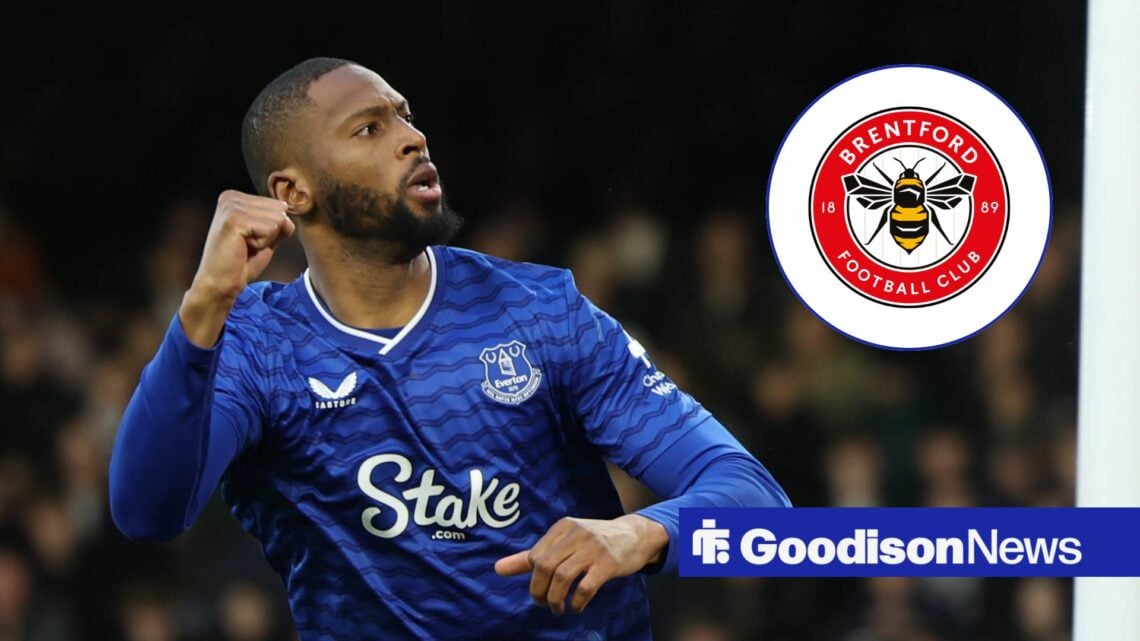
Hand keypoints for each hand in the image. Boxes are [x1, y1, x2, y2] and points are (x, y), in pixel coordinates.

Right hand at [180, 190, 294, 346]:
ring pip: (278, 218)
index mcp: (237, 198)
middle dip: (271, 233)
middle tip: (247, 245)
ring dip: (267, 239)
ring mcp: (232, 206)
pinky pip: (270, 229)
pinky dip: (263, 244)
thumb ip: (279, 224)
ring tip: (245, 246)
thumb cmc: (240, 263)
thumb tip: (290, 217)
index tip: (250, 241)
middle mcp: (232, 197)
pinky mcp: (234, 219)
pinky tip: (243, 248)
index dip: (272, 230)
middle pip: (280, 210)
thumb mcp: (266, 238)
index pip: (278, 206)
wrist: (221, 283)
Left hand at [493, 515, 667, 614]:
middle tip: (544, 604)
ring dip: (556, 599)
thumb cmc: (594, 542)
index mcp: (563, 527)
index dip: (533, 578)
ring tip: (558, 608)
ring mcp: (593, 548)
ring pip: (563, 577)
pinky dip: (576, 602)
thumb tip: (497, 569)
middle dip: (540, 591)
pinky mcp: (608, 563)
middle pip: (545, 566)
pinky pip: (585, 587)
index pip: (536, 556)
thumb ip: (531, 556)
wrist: (634, 536)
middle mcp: (576, 534)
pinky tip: (576, 607)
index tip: (539, 591)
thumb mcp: (564, 543)